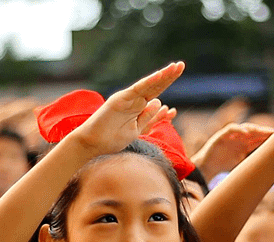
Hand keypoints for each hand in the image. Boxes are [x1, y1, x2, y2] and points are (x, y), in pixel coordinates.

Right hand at [70, 62, 184, 156]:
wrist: (92, 144)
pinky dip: (149, 82)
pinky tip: (160, 75)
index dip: (167, 82)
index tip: (179, 75)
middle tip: (181, 65)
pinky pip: (137, 90)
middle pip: (155, 86)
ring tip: (176, 67)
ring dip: (162, 76)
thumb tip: (159, 101)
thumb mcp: (136, 129)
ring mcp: (127, 98)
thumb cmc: (111, 139)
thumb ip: (147, 116)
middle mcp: (133, 100)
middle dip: (169, 76)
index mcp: (138, 106)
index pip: (156, 92)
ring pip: (148, 85)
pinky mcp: (120, 100)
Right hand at [191, 123, 273, 180]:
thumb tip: (269, 169)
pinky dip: (238, 130)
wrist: (207, 168)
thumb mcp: (241, 164)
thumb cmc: (223, 166)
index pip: (258, 139)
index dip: (268, 137)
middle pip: (254, 132)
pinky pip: (231, 129)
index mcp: (244, 145)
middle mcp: (239, 138)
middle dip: (264, 131)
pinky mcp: (221, 136)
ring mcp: (231, 136)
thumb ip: (251, 163)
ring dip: (253, 129)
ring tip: (262, 131)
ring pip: (244, 128)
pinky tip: (246, 133)